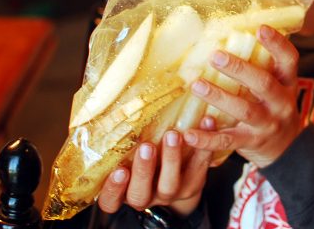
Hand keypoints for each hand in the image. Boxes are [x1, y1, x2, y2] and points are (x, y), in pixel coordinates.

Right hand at [97, 118, 214, 216]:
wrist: (175, 178)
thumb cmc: (142, 162)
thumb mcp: (125, 158)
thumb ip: (119, 147)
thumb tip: (110, 113)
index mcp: (123, 192)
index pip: (110, 200)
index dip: (113, 189)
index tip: (118, 171)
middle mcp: (144, 196)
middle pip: (140, 193)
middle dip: (143, 169)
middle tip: (147, 146)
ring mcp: (169, 193)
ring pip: (169, 184)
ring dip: (171, 159)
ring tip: (173, 135)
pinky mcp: (192, 185)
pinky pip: (198, 170)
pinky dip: (202, 149)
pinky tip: (204, 125)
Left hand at [186, 25, 301, 167]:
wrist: (287, 148)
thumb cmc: (273, 106)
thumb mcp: (278, 85)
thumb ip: (262, 66)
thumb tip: (232, 33)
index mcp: (287, 82)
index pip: (289, 59)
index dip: (277, 44)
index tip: (260, 29)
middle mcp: (281, 103)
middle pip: (264, 83)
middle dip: (239, 69)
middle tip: (215, 55)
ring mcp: (267, 124)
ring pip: (244, 110)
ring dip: (219, 97)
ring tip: (196, 85)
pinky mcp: (251, 143)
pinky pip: (227, 141)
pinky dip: (207, 139)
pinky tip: (188, 133)